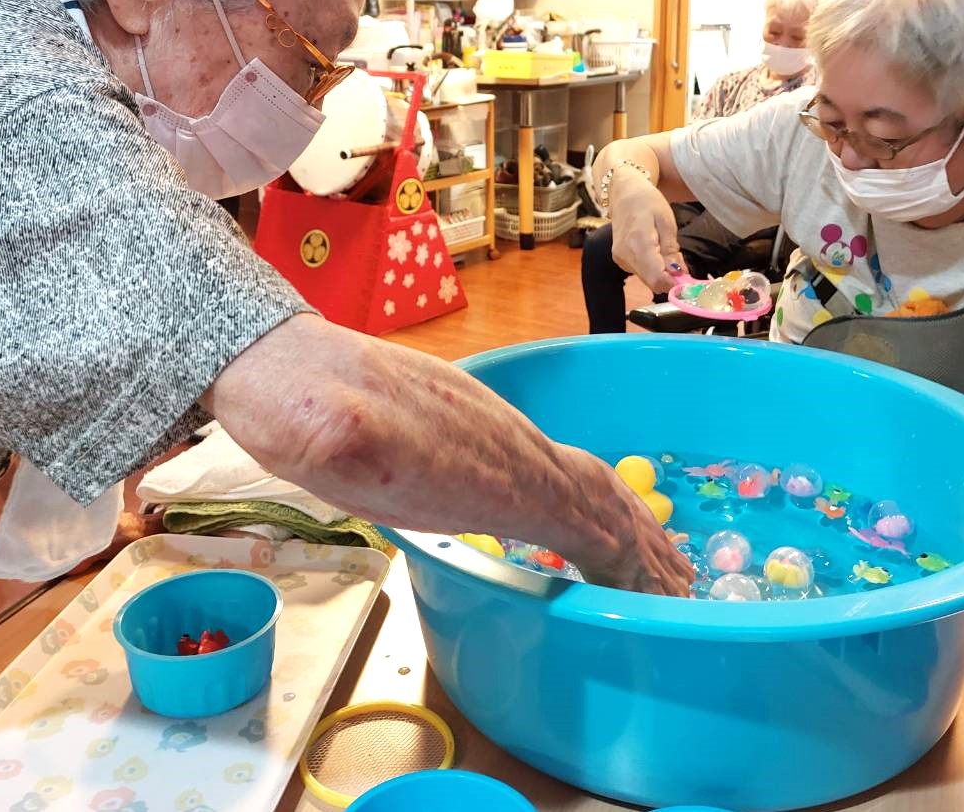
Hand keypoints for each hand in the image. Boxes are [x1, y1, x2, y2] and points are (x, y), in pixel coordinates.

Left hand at [209, 315, 692, 597]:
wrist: (283, 363)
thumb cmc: (308, 418)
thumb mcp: (324, 439)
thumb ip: (349, 443)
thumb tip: (349, 440)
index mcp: (490, 460)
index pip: (586, 512)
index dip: (628, 560)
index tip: (663, 600)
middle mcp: (509, 438)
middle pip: (598, 492)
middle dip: (644, 543)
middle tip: (680, 585)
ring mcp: (494, 423)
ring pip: (578, 472)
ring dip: (622, 517)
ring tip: (649, 550)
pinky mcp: (473, 419)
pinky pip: (551, 458)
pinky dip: (584, 491)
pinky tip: (569, 503)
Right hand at [608, 170, 683, 293]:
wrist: (624, 192)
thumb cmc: (646, 201)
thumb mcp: (666, 221)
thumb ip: (671, 250)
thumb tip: (678, 274)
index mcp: (638, 244)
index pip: (657, 279)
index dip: (675, 284)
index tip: (688, 280)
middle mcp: (625, 256)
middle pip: (653, 282)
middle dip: (671, 278)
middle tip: (681, 261)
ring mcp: (620, 259)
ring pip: (648, 279)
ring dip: (662, 272)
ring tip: (667, 250)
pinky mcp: (620, 260)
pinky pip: (641, 272)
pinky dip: (653, 268)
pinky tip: (656, 250)